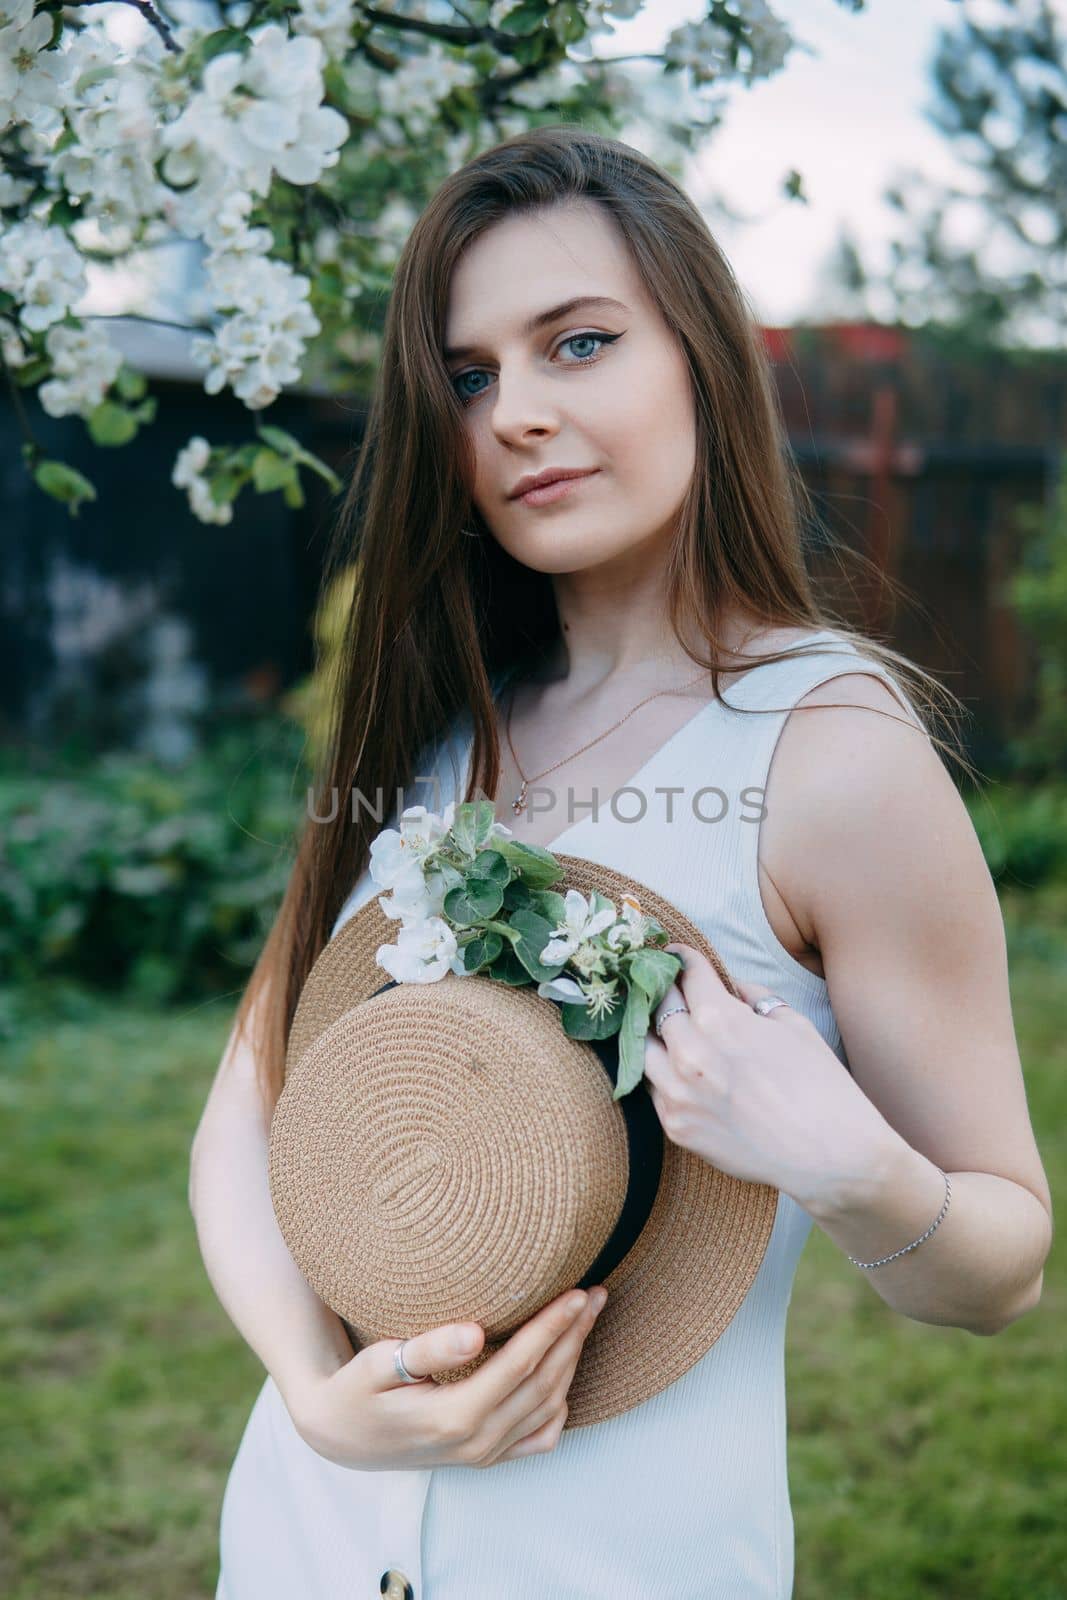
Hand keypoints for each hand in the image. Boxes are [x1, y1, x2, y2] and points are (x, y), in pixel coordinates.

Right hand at [287, 1285, 607, 1471]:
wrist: (339, 1436)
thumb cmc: (356, 1389)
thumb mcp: (376, 1365)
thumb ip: (426, 1350)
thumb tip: (475, 1333)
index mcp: (454, 1417)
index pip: (521, 1364)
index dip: (553, 1326)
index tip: (578, 1291)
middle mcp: (477, 1442)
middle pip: (545, 1383)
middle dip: (575, 1336)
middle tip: (597, 1294)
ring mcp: (484, 1454)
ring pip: (549, 1406)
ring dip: (574, 1360)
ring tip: (588, 1318)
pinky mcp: (486, 1457)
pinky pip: (540, 1436)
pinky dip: (561, 1403)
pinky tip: (567, 1372)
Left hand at [643, 942, 894, 1208]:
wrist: (830, 1155)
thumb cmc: (821, 1086)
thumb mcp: (795, 1025)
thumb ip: (756, 998)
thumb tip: (733, 986)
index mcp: (719, 1018)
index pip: (686, 974)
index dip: (681, 958)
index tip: (676, 955)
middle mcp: (689, 1051)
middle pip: (658, 1006)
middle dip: (663, 990)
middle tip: (665, 985)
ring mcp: (677, 1092)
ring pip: (644, 1049)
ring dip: (653, 1034)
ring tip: (665, 1029)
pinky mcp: (675, 1126)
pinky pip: (654, 1090)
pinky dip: (661, 1075)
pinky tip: (675, 1070)